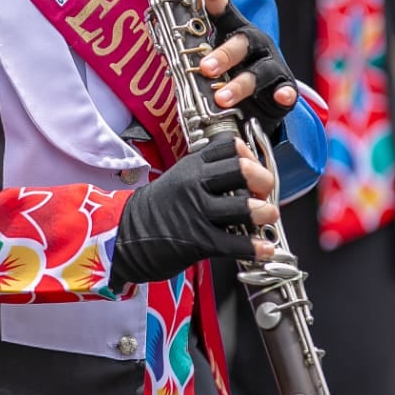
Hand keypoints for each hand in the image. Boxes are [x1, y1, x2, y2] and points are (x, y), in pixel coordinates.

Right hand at [111, 136, 278, 287]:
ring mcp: (196, 212)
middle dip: (264, 180)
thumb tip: (247, 172)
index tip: (254, 166)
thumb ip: (207, 173)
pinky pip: (235, 243)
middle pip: (242, 170)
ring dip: (265, 213)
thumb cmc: (157, 210)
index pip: (229, 146)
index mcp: (191, 165)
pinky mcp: (197, 240)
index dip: (249, 155)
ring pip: (243, 207)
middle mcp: (194, 184)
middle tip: (266, 192)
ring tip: (269, 216)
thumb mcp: (179, 178)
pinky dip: (255, 247)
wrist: (126, 237)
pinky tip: (265, 248)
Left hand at [198, 0, 297, 133]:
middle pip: (241, 43)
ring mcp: (271, 64)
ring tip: (222, 98)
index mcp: (234, 31)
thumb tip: (166, 50)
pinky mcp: (284, 86)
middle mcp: (255, 43)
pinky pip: (286, 89)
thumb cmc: (230, 74)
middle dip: (223, 56)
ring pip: (259, 71)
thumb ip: (193, 55)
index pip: (223, 10)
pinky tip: (280, 98)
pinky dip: (284, 93)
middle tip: (205, 68)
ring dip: (240, 84)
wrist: (260, 100)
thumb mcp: (212, 61)